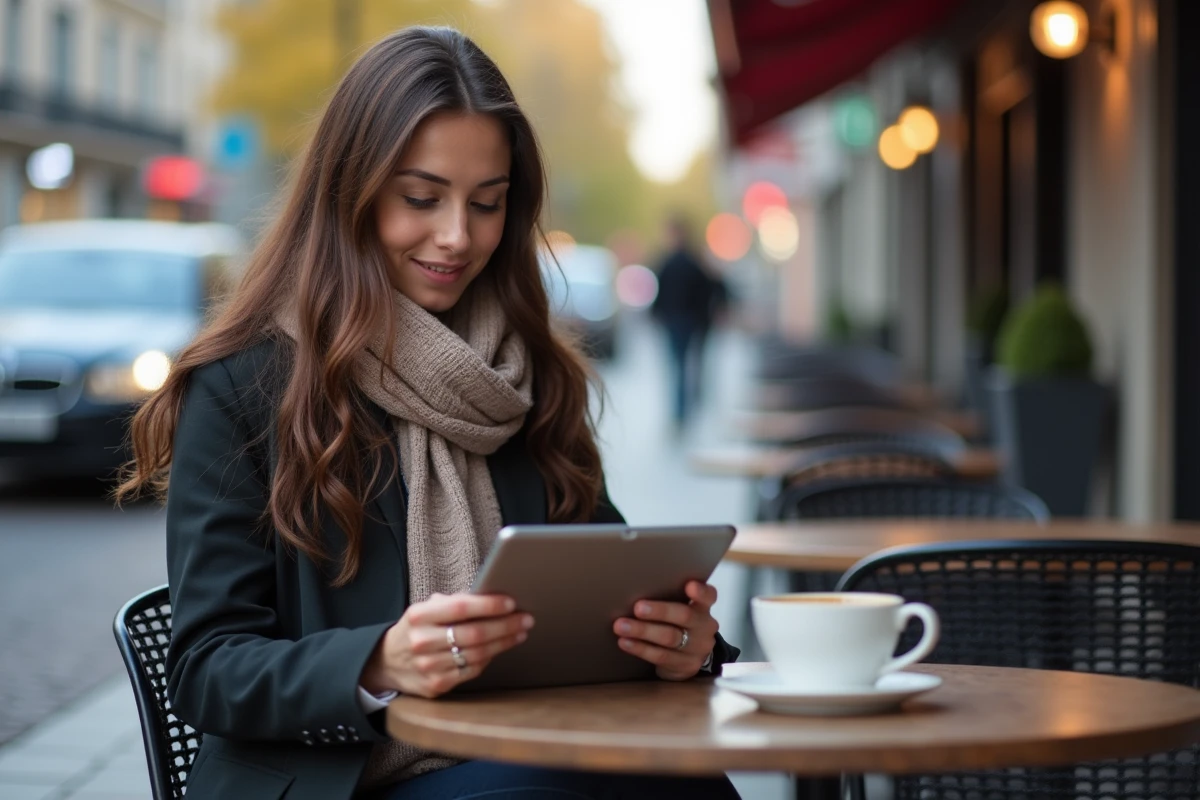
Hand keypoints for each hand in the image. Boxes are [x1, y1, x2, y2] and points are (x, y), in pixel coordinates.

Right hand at [361, 592, 533, 698]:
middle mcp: (422, 641)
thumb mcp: (426, 609)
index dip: (489, 605)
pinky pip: (471, 671)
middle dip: (505, 625)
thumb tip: (493, 598)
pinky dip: (489, 658)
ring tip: (519, 632)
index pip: (461, 608)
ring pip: (477, 654)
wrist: (386, 662)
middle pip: (474, 634)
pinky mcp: (435, 685)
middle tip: (525, 619)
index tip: (511, 603)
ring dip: (503, 643)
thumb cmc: (417, 629)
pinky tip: (499, 649)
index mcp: (419, 616)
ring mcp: (428, 666)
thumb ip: (454, 603)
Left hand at [613, 580, 718, 680]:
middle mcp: (704, 627)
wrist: (689, 656)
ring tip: (621, 626)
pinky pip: (661, 656)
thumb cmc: (677, 624)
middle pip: (684, 616)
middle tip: (638, 608)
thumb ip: (669, 599)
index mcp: (703, 608)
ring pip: (670, 638)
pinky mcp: (686, 666)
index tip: (690, 585)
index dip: (700, 591)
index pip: (708, 596)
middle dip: (660, 611)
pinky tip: (625, 642)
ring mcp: (698, 649)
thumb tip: (634, 589)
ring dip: (643, 631)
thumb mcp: (680, 610)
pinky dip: (640, 648)